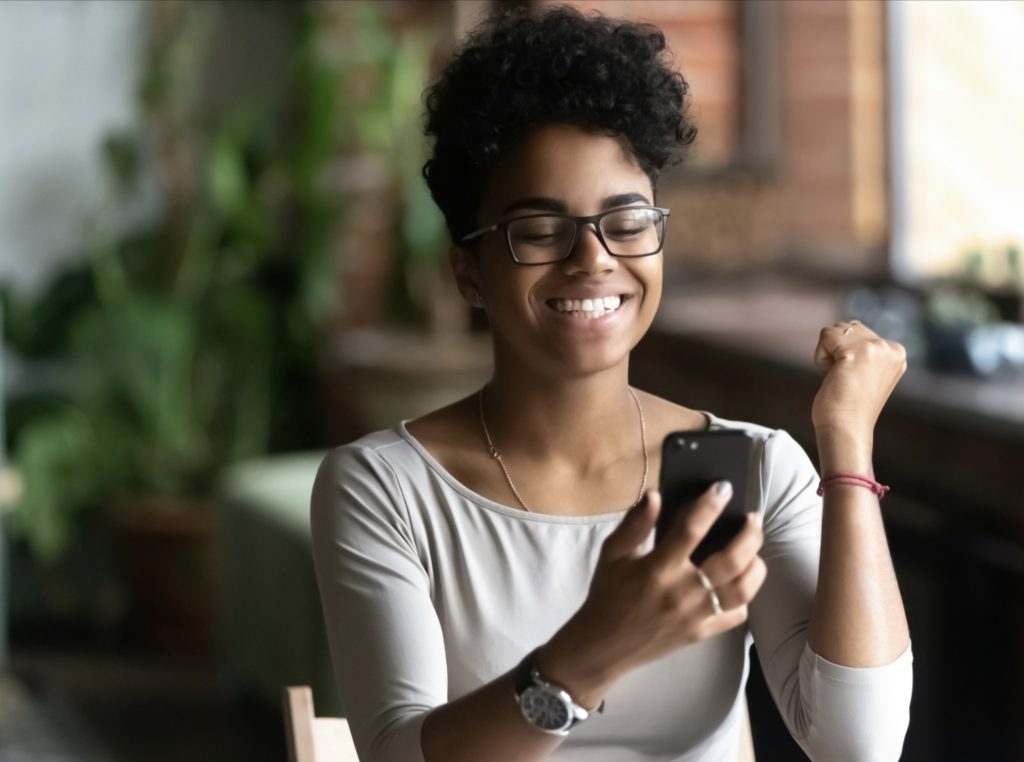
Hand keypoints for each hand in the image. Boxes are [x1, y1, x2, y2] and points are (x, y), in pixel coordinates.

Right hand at [538, 485, 765, 708]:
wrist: (604, 644)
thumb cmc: (607, 593)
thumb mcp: (612, 553)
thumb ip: (634, 524)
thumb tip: (655, 495)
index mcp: (657, 569)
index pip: (690, 531)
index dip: (710, 505)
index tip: (723, 487)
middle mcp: (682, 592)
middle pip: (731, 561)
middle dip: (749, 534)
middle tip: (752, 518)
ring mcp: (696, 616)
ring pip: (743, 589)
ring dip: (756, 565)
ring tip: (754, 549)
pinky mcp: (702, 633)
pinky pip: (736, 616)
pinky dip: (745, 597)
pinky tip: (740, 582)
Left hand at [811, 320, 906, 442]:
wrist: (846, 430)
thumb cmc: (850, 405)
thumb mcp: (866, 370)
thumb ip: (865, 349)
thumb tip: (847, 326)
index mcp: (896, 352)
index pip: (859, 332)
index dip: (847, 354)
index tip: (855, 379)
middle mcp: (890, 348)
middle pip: (847, 328)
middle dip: (837, 350)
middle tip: (845, 378)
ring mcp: (875, 349)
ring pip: (835, 330)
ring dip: (828, 353)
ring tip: (840, 377)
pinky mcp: (854, 354)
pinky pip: (825, 336)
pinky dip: (820, 357)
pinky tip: (831, 376)